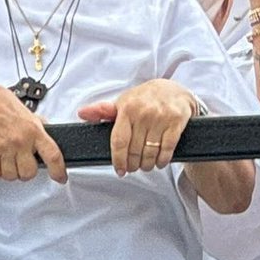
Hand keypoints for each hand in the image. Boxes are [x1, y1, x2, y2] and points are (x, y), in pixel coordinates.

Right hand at [0, 78, 67, 183]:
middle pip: (29, 172)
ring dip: (9, 172)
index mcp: (34, 130)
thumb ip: (37, 125)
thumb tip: (47, 132)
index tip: (60, 177)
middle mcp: (20, 140)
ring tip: (6, 160)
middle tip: (21, 164)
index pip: (53, 155)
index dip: (59, 171)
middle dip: (26, 172)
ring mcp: (3, 147)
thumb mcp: (25, 110)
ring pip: (11, 176)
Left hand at [77, 79, 197, 174]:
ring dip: (148, 164)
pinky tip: (160, 162)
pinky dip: (163, 160)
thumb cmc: (145, 98)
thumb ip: (103, 111)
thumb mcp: (124, 102)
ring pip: (151, 151)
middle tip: (133, 168)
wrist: (174, 90)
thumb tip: (82, 113)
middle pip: (135, 149)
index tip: (120, 170)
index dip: (119, 159)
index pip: (119, 140)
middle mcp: (143, 112)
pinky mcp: (176, 121)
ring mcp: (161, 117)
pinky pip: (167, 148)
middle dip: (134, 164)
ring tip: (146, 166)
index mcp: (127, 108)